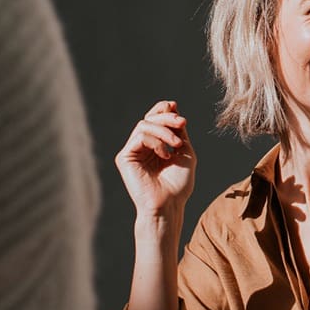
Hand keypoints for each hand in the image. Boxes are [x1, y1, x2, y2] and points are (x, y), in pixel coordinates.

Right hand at [114, 100, 196, 216]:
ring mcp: (132, 151)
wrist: (170, 205)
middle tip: (183, 123)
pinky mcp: (125, 158)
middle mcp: (141, 146)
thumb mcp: (185, 151)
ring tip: (177, 144)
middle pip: (149, 118)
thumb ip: (178, 130)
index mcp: (155, 144)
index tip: (181, 115)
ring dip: (164, 130)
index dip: (166, 111)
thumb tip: (171, 105)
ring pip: (144, 125)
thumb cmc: (179, 183)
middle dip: (167, 117)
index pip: (155, 118)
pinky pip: (139, 137)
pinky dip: (156, 141)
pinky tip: (165, 154)